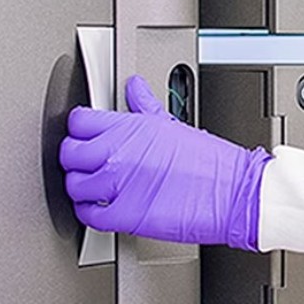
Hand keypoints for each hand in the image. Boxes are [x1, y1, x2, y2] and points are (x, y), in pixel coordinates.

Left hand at [60, 75, 271, 250]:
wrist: (233, 192)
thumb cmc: (212, 162)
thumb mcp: (174, 123)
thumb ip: (145, 106)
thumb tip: (134, 88)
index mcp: (132, 127)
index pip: (80, 121)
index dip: (79, 128)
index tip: (84, 133)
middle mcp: (120, 153)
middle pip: (70, 153)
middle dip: (74, 157)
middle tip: (87, 161)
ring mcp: (119, 184)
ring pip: (74, 185)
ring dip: (81, 186)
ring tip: (96, 186)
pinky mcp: (124, 215)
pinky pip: (88, 215)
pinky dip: (90, 212)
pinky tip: (102, 207)